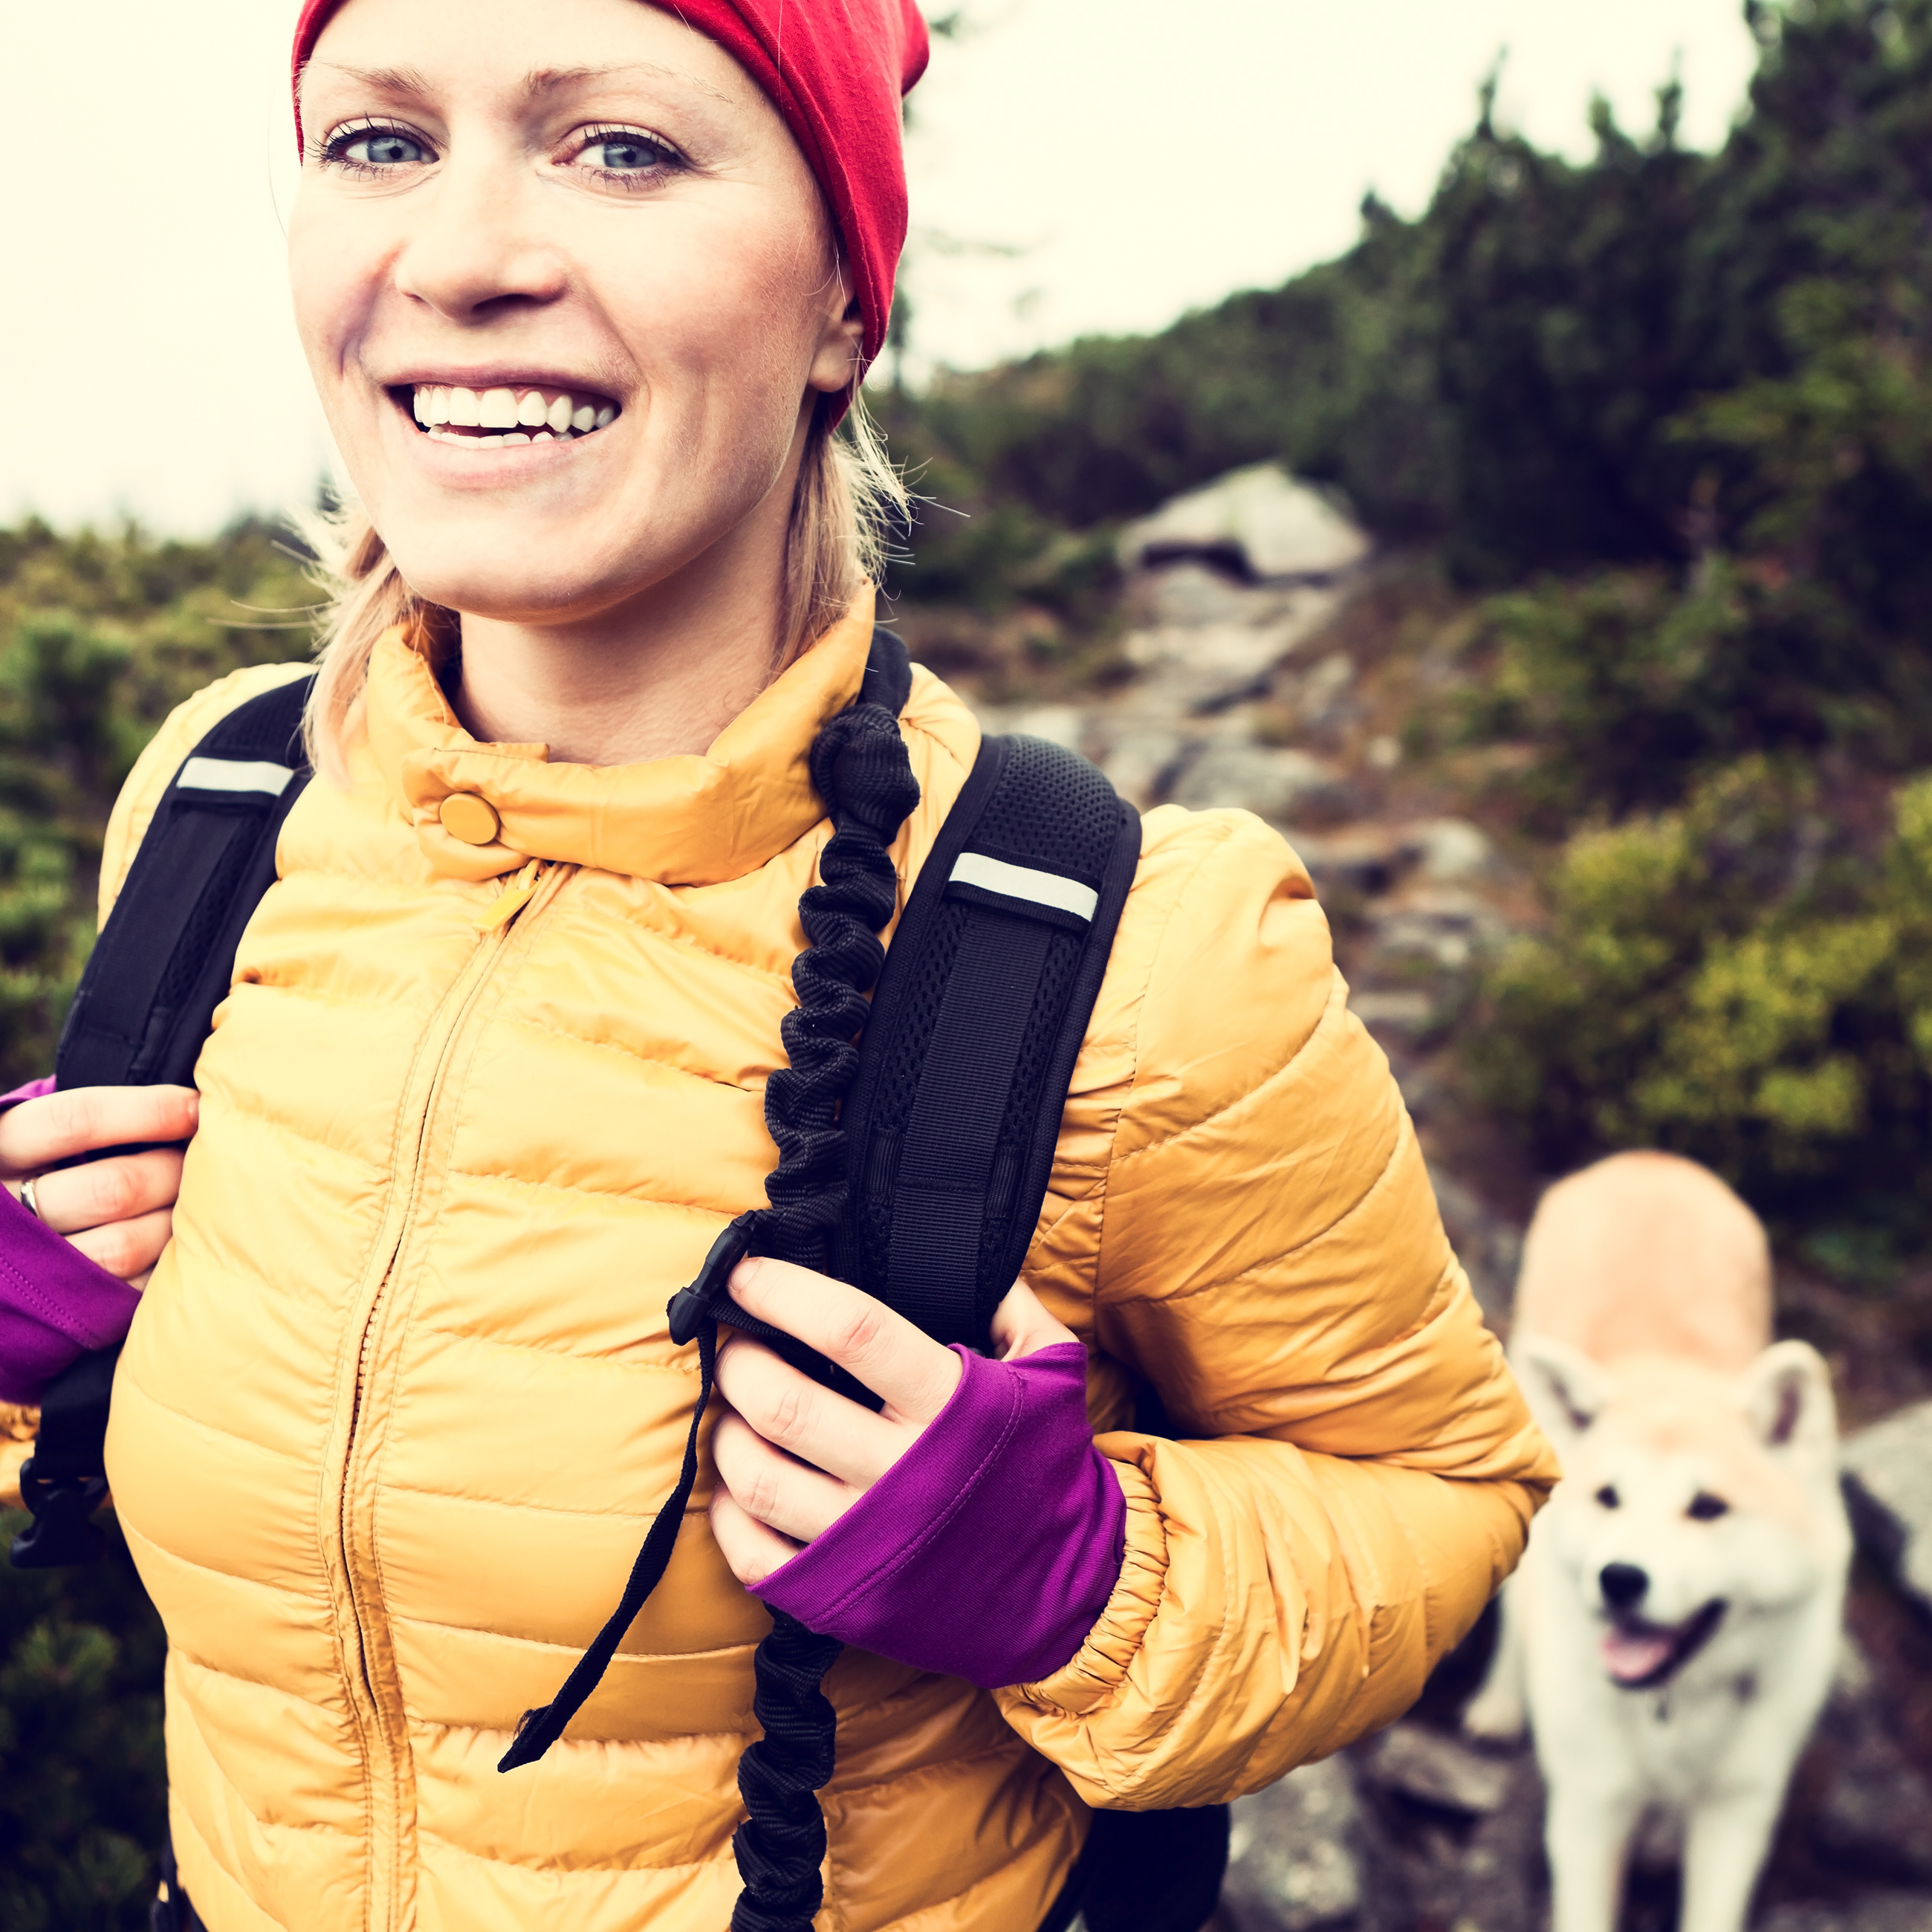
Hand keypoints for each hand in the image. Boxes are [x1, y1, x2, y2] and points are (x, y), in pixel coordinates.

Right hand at [0, 1085, 198, 1290]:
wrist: (5, 1255)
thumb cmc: (33, 1177)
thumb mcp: (34, 1143)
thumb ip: (86, 1125)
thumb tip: (182, 1102)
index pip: (74, 1122)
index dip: (147, 1111)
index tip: (197, 1107)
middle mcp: (8, 1214)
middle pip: (113, 1189)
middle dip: (172, 1171)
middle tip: (206, 1160)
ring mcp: (32, 1269)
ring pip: (124, 1245)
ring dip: (176, 1220)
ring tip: (199, 1202)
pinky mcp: (64, 1310)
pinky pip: (130, 1290)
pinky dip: (166, 1264)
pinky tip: (182, 1243)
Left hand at [708, 1259, 1077, 1586]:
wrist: (1072, 1587)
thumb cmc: (1047, 1465)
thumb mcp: (1052, 1370)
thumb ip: (1008, 1302)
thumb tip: (962, 1250)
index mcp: (952, 1405)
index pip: (852, 1329)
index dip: (786, 1292)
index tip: (744, 1270)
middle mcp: (904, 1472)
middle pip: (786, 1404)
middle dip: (740, 1363)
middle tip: (735, 1343)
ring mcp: (869, 1540)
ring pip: (759, 1480)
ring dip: (726, 1433)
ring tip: (732, 1409)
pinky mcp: (843, 1595)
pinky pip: (757, 1557)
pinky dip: (728, 1517)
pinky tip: (736, 1485)